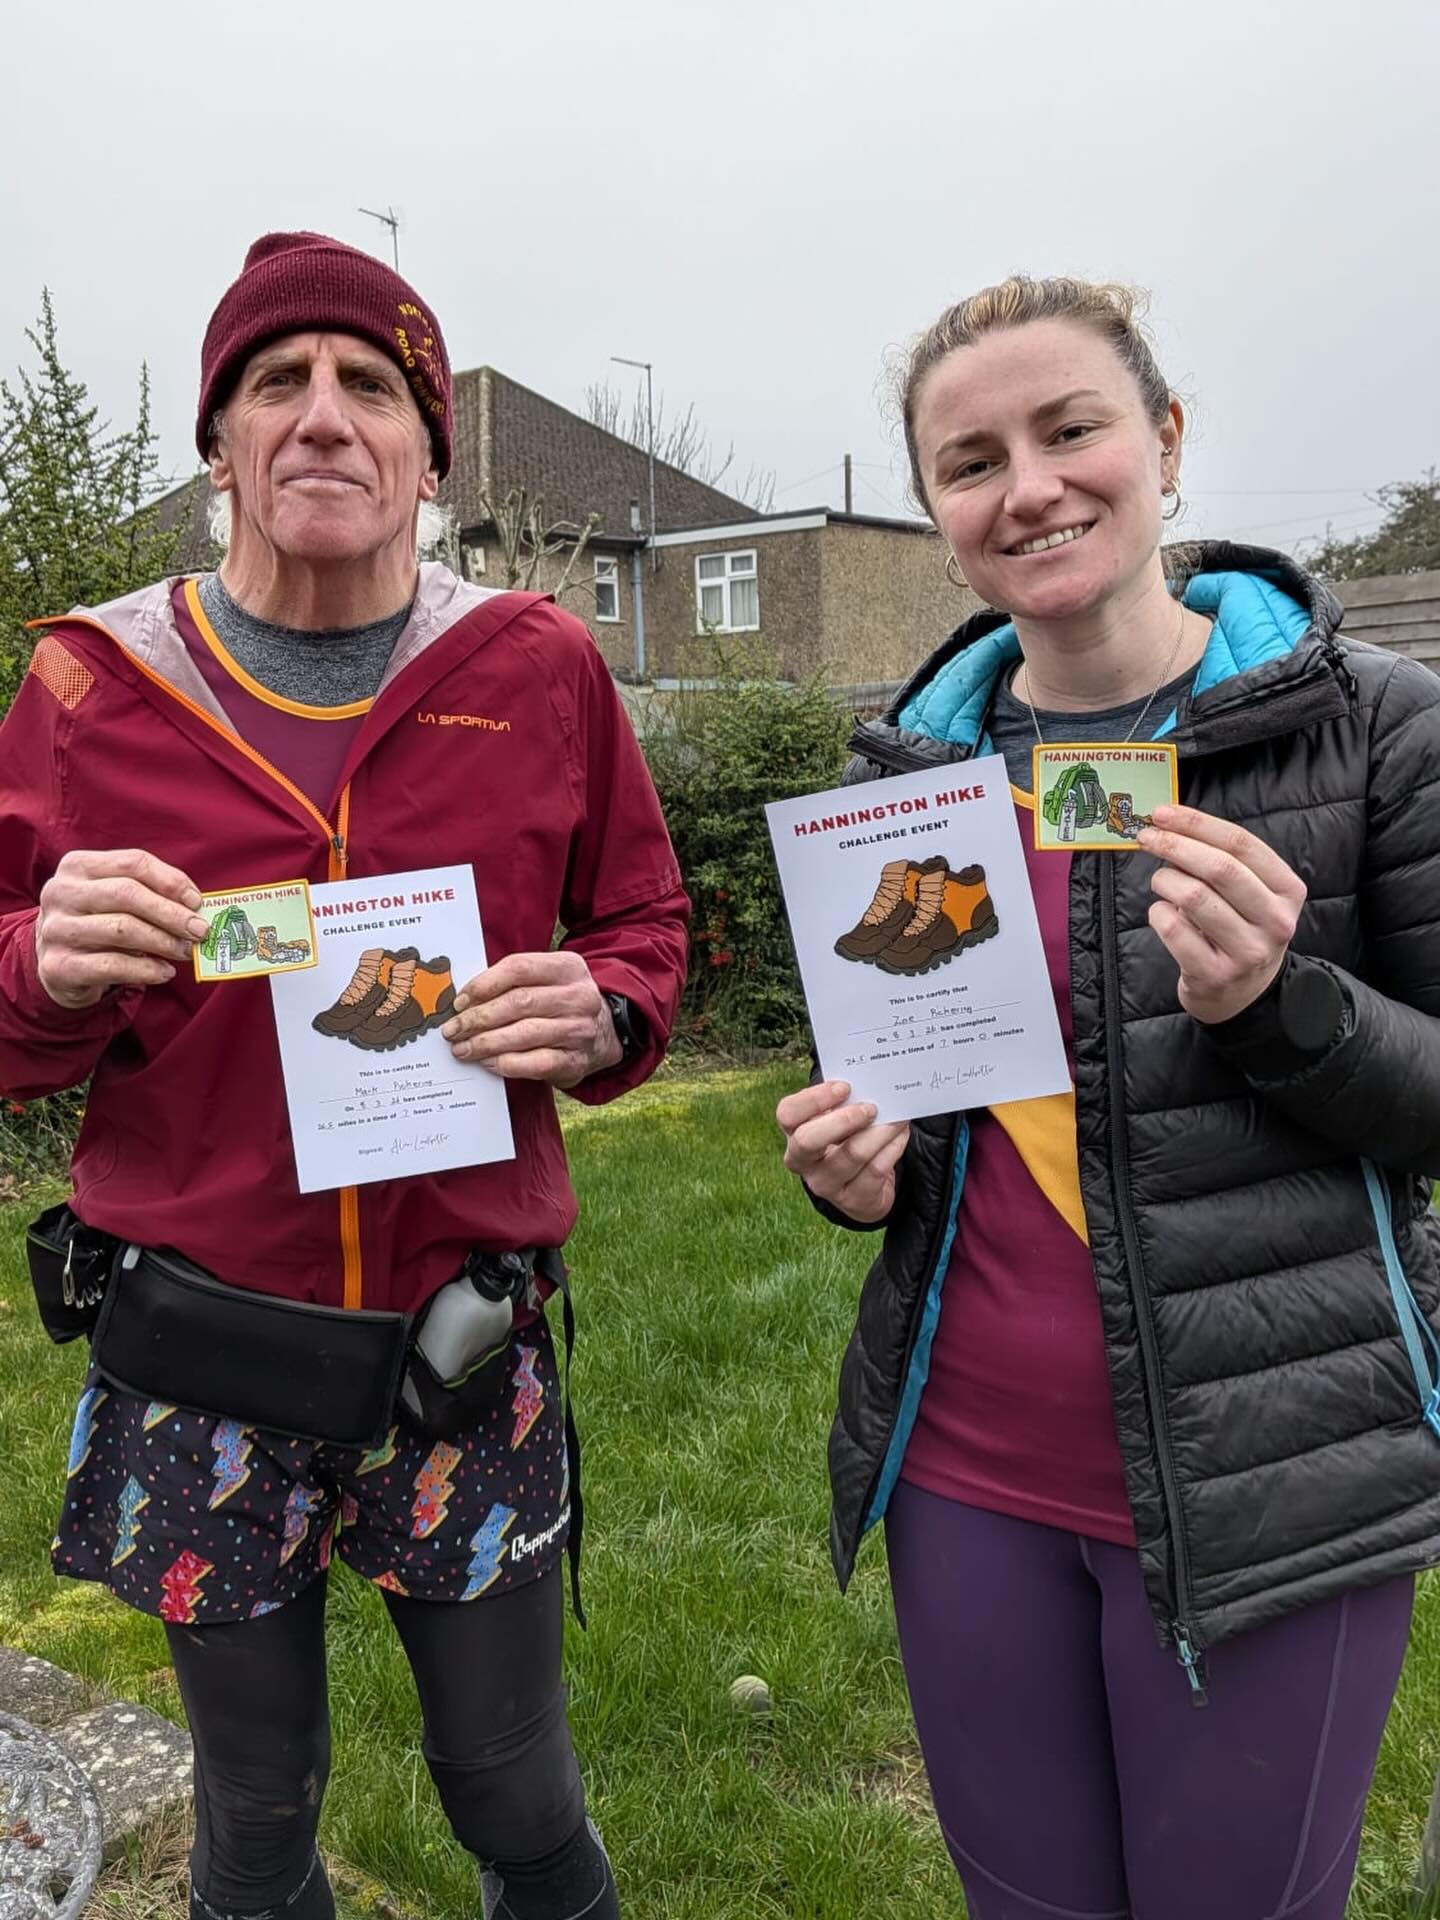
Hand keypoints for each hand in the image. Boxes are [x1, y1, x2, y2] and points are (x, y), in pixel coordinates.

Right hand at [35, 849, 210, 1009]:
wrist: (58, 964)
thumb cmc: (98, 922)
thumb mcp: (116, 899)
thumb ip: (150, 893)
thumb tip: (194, 906)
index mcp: (78, 865)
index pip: (133, 862)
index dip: (171, 881)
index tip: (196, 901)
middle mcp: (60, 893)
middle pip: (127, 894)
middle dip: (171, 913)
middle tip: (199, 931)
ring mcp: (55, 930)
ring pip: (121, 929)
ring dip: (163, 942)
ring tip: (185, 952)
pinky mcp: (58, 966)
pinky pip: (112, 966)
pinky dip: (146, 969)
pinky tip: (165, 972)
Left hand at [441, 951, 622, 1087]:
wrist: (606, 1033)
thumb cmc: (561, 1003)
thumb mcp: (548, 979)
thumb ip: (514, 982)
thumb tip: (465, 1000)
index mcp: (567, 967)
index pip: (519, 968)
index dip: (483, 984)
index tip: (460, 1001)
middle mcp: (578, 996)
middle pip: (518, 1003)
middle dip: (478, 1018)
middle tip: (452, 1030)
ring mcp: (580, 1029)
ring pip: (525, 1034)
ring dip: (486, 1043)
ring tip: (462, 1048)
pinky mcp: (577, 1060)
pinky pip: (537, 1063)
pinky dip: (507, 1063)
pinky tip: (488, 1062)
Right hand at [777, 1079, 909, 1223]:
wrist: (862, 1185)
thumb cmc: (847, 1139)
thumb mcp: (837, 1119)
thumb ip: (844, 1102)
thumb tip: (870, 1083)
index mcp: (793, 1133)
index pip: (788, 1114)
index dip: (814, 1099)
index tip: (844, 1087)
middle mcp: (802, 1161)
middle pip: (808, 1140)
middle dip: (844, 1120)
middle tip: (871, 1108)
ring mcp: (825, 1184)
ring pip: (852, 1154)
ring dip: (880, 1131)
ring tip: (898, 1118)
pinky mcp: (852, 1200)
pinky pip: (876, 1169)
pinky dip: (893, 1147)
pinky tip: (900, 1134)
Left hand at [1138, 804, 1306, 1023]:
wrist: (1243, 994)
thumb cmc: (1239, 929)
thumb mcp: (1249, 894)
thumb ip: (1221, 860)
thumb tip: (1170, 825)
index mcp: (1287, 890)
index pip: (1241, 844)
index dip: (1197, 823)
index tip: (1163, 813)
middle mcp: (1275, 921)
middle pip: (1219, 868)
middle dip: (1176, 845)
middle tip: (1148, 837)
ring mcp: (1247, 951)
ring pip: (1194, 897)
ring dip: (1165, 880)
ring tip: (1161, 881)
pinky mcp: (1215, 974)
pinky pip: (1173, 930)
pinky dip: (1158, 913)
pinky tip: (1162, 914)